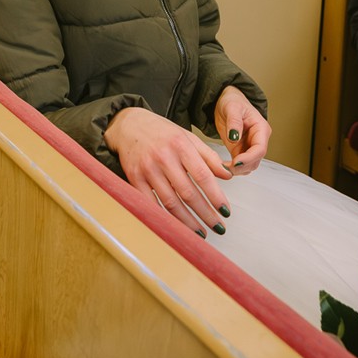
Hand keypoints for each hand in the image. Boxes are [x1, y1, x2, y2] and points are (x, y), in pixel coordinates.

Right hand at [105, 106, 234, 236]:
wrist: (130, 125)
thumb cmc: (162, 132)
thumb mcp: (188, 137)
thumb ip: (209, 156)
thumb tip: (228, 175)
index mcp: (180, 145)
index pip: (203, 175)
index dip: (216, 196)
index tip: (225, 211)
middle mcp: (164, 157)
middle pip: (188, 193)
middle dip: (205, 214)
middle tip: (218, 227)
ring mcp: (148, 169)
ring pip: (171, 203)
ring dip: (188, 222)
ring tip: (201, 232)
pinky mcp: (134, 178)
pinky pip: (152, 204)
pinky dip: (165, 217)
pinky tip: (176, 226)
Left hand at [213, 86, 270, 173]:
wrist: (225, 102)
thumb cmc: (233, 100)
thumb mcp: (232, 107)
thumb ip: (234, 121)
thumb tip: (234, 137)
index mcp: (261, 129)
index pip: (260, 149)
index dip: (249, 158)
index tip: (236, 162)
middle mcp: (257, 140)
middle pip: (255, 161)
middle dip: (241, 167)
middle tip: (226, 167)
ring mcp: (249, 147)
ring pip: (248, 166)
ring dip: (236, 170)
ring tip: (222, 167)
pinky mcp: (239, 151)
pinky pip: (238, 165)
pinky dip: (231, 168)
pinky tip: (221, 166)